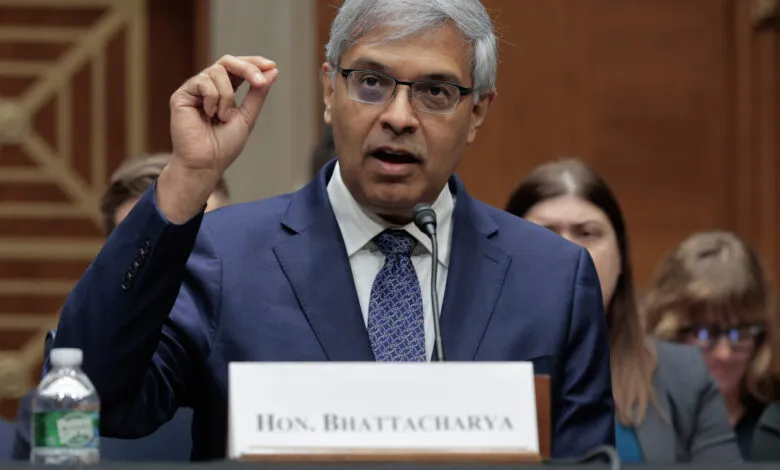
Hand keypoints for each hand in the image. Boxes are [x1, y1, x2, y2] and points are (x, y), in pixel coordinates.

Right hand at [158, 55, 278, 222]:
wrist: (206, 163)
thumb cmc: (224, 145)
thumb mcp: (247, 116)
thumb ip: (258, 94)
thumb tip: (273, 71)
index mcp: (225, 90)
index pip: (239, 68)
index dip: (254, 63)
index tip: (271, 65)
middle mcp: (209, 86)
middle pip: (228, 61)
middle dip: (247, 68)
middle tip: (259, 81)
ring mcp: (195, 89)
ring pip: (217, 71)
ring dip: (227, 96)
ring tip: (223, 117)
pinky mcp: (182, 94)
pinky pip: (203, 82)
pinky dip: (213, 98)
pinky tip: (209, 114)